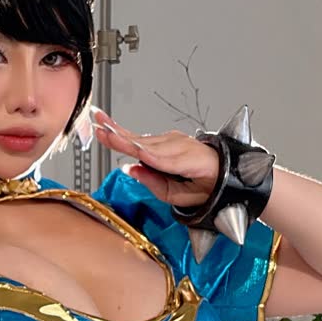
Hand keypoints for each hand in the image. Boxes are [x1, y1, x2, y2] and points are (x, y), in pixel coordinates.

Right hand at [90, 107, 219, 209]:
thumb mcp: (183, 196)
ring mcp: (174, 140)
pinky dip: (126, 133)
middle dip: (123, 138)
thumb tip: (132, 170)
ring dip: (119, 131)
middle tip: (102, 132)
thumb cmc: (205, 186)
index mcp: (191, 163)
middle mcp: (181, 147)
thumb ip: (156, 184)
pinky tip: (111, 128)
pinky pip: (144, 138)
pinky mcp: (167, 138)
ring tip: (100, 124)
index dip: (144, 154)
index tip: (130, 149)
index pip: (162, 159)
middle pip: (146, 143)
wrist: (221, 170)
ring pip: (142, 138)